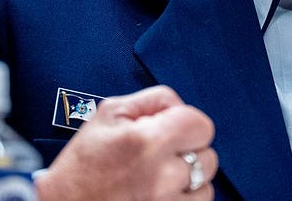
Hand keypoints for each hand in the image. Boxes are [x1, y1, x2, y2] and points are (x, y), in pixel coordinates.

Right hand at [33, 85, 217, 200]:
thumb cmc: (84, 162)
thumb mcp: (109, 113)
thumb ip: (152, 100)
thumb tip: (180, 107)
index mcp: (147, 142)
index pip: (201, 125)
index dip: (188, 123)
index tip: (172, 129)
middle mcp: (161, 177)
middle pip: (208, 157)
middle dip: (189, 151)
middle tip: (163, 153)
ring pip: (205, 187)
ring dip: (189, 180)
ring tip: (161, 176)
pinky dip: (183, 200)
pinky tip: (161, 193)